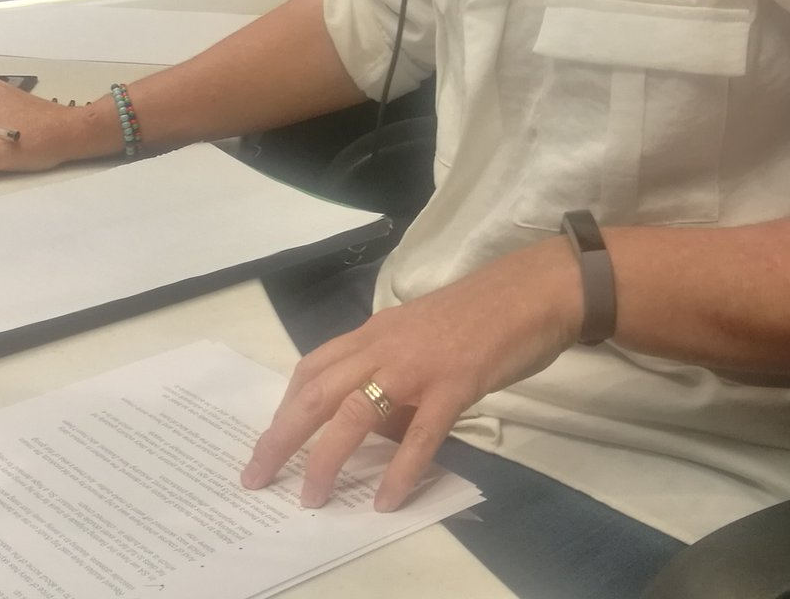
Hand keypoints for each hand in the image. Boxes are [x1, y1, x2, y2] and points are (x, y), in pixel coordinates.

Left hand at [241, 239, 581, 511]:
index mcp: (376, 332)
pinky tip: (387, 499)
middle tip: (258, 476)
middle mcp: (385, 346)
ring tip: (312, 497)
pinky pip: (420, 434)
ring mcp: (418, 365)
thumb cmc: (480, 313)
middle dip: (281, 437)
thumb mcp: (419, 335)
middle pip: (317, 392)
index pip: (314, 368)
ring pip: (355, 412)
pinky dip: (400, 470)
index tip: (269, 440)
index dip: (285, 406)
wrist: (531, 290)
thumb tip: (374, 426)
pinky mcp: (454, 384)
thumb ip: (390, 371)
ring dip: (327, 458)